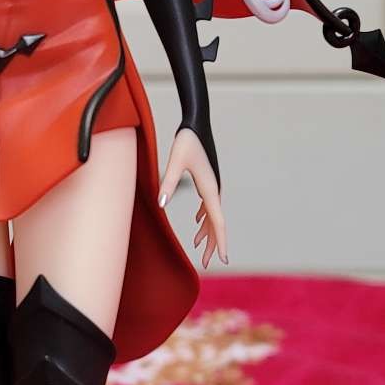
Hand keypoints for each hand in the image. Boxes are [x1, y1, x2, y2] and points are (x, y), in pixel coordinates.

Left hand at [158, 128, 227, 267]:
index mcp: (210, 189)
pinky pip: (208, 205)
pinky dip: (203, 217)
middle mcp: (214, 190)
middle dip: (214, 243)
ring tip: (199, 247)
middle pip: (217, 223)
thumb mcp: (175, 161)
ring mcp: (212, 185)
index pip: (218, 222)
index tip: (223, 259)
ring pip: (213, 215)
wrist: (196, 122)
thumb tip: (161, 205)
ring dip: (208, 232)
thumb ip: (168, 183)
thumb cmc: (187, 140)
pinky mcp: (206, 180)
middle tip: (209, 263)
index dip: (221, 242)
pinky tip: (196, 222)